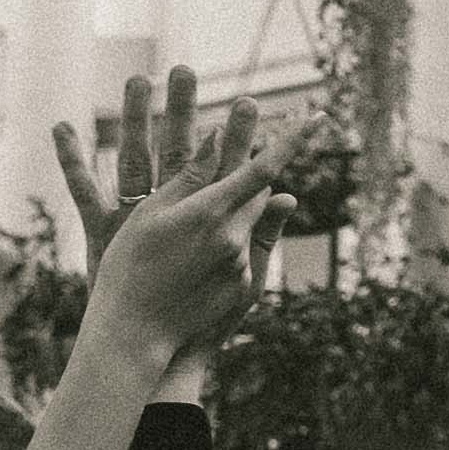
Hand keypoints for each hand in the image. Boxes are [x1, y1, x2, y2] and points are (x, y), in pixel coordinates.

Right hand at [75, 120, 314, 394]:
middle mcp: (233, 236)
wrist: (135, 333)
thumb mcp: (152, 213)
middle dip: (249, 176)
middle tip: (228, 168)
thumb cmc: (130, 266)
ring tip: (192, 233)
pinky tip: (192, 265)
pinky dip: (225, 247)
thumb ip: (190, 175)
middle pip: (259, 192)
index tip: (318, 116)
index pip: (261, 168)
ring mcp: (239, 264)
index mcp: (210, 211)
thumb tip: (218, 135)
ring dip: (232, 214)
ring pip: (248, 223)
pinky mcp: (241, 288)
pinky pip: (241, 253)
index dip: (293, 140)